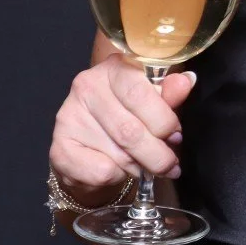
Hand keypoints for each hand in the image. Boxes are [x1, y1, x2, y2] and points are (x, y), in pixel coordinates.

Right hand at [49, 54, 195, 202]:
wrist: (93, 143)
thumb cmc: (130, 114)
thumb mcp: (153, 99)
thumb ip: (169, 93)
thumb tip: (186, 82)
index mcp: (114, 67)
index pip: (140, 94)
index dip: (163, 120)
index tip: (176, 136)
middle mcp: (86, 87)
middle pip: (130, 130)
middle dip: (157, 154)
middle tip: (171, 165)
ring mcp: (68, 117)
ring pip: (118, 153)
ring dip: (140, 166)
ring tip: (147, 166)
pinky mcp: (59, 148)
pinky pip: (100, 171)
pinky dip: (117, 176)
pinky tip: (120, 170)